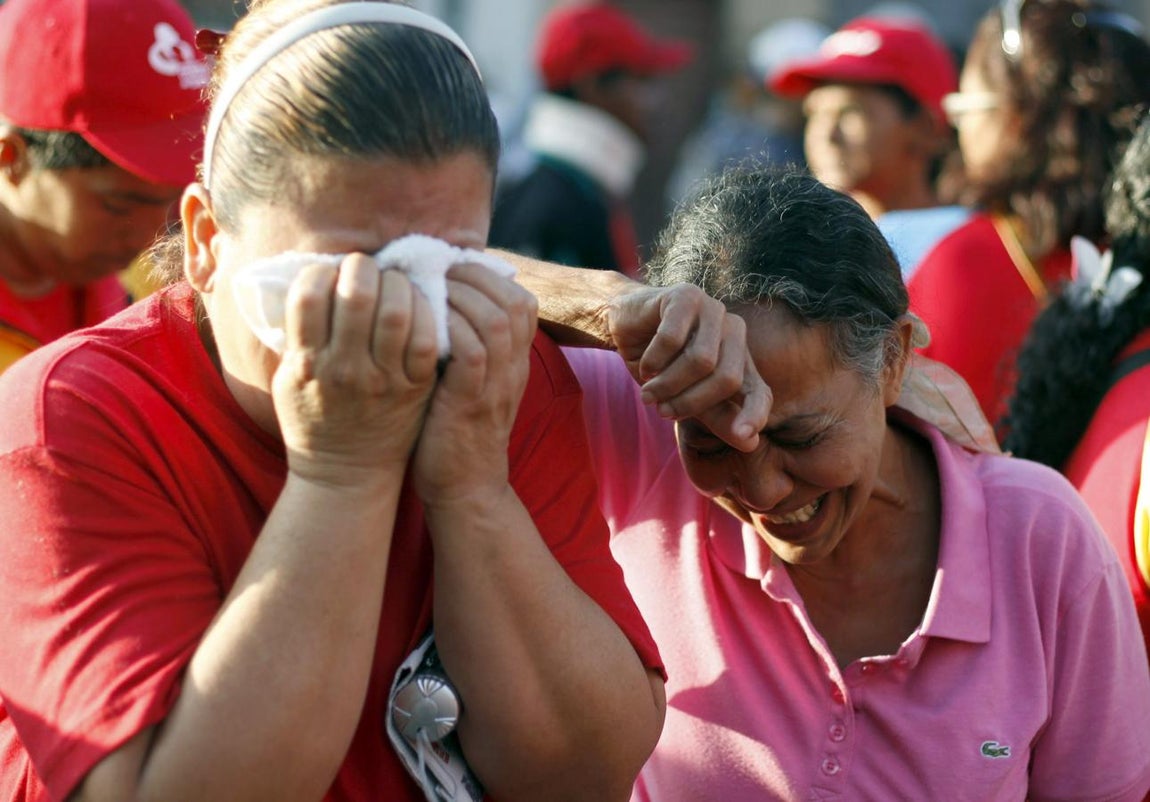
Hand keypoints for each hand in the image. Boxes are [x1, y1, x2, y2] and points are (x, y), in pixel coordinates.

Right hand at [273, 254, 439, 489]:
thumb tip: (310, 278)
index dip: (321, 272)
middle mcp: (345, 369)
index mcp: (308, 363)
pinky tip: (417, 306)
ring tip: (393, 283)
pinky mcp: (416, 386)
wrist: (346, 472)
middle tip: (366, 269)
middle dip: (362, 268)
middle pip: (358, 295)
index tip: (329, 274)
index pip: (309, 295)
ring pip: (397, 310)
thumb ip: (297, 335)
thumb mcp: (288, 378)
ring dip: (397, 283)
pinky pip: (427, 337)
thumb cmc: (313, 418)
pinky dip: (426, 311)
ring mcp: (384, 379)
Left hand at [412, 262, 536, 508]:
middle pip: (513, 302)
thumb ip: (466, 345)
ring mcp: (497, 385)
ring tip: (427, 292)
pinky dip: (449, 329)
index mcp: (515, 362)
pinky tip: (423, 325)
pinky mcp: (473, 402)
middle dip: (472, 278)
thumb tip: (436, 299)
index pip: (522, 301)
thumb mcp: (470, 382)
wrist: (465, 489)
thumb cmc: (454, 430)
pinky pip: (473, 351)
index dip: (488, 277)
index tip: (451, 270)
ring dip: (458, 297)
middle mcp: (513, 369)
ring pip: (495, 320)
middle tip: (435, 273)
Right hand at [606, 283, 768, 450]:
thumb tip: (750, 444)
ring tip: (649, 389)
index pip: (760, 391)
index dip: (756, 414)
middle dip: (690, 402)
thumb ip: (718, 418)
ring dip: (667, 383)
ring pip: (701, 360)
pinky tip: (645, 362)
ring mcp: (712, 310)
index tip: (745, 436)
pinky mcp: (686, 295)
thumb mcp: (688, 398)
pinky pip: (673, 338)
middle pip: (727, 378)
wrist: (627, 327)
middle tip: (660, 410)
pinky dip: (654, 359)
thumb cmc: (661, 364)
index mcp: (741, 359)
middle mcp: (734, 331)